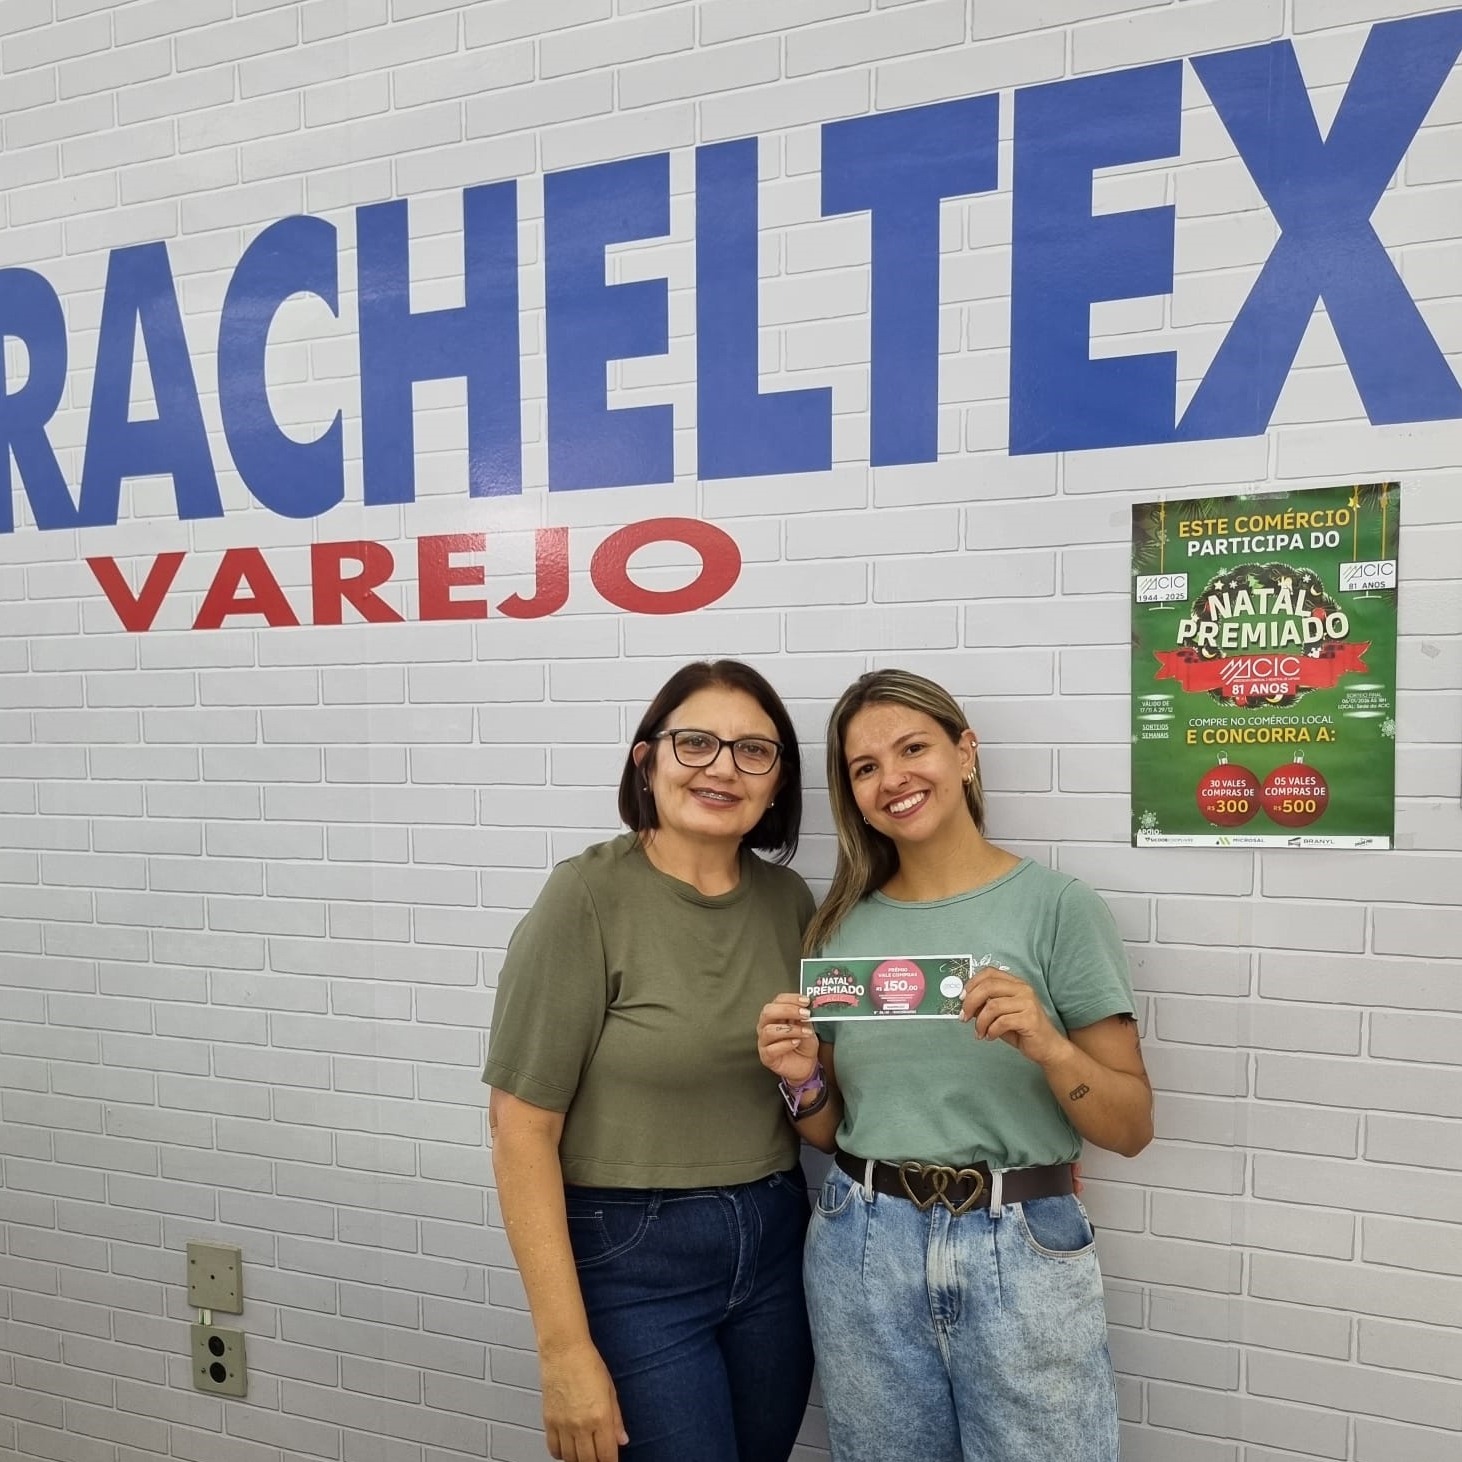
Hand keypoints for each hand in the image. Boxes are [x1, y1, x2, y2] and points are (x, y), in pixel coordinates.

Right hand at [540, 1341, 627, 1461]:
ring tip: (585, 1453)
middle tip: (599, 1456)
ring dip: (579, 1459)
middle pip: (589, 1461)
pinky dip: (562, 1453)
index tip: (612, 1460)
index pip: (607, 1455)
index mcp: (600, 1417)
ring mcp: (563, 1425)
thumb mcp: (610, 1390)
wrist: (564, 1350)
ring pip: (571, 1459)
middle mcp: (581, 1425)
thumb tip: (622, 1440)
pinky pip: (554, 1449)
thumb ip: (616, 1419)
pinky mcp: (549, 1421)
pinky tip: (569, 1447)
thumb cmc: (588, 1363)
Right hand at [757, 994, 817, 1084]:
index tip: (806, 1001)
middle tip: (805, 1014)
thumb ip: (805, 1018)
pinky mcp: (766, 1057)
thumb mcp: (808, 1027)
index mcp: (775, 1015)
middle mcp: (766, 1026)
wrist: (805, 1065)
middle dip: (788, 1010)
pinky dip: (786, 1044)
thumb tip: (807, 1007)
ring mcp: (764, 1041)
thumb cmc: (804, 1045)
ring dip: (790, 1029)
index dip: (791, 998)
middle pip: (768, 1012)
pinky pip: (771, 1049)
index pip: (778, 1000)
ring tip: (805, 1032)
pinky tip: (796, 1043)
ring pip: (769, 1030)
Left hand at [959, 966, 1068, 1068]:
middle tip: (964, 1016)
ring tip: (979, 1032)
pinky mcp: (1030, 1019)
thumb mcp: (999, 1015)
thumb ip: (985, 1006)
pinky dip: (991, 1030)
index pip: (989, 973)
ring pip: (993, 1006)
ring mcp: (1028, 1003)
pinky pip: (1002, 1021)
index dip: (972, 983)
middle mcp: (1023, 989)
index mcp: (1015, 983)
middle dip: (970, 1002)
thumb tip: (964, 1002)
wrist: (1047, 1047)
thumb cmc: (1021, 1030)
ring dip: (980, 1022)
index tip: (961, 998)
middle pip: (988, 987)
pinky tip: (990, 1036)